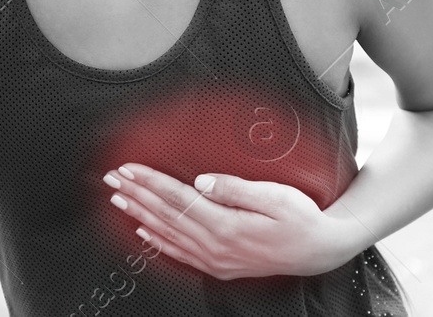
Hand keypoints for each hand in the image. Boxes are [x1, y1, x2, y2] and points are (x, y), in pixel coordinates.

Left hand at [103, 163, 360, 278]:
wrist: (320, 251)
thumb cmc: (302, 219)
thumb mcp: (276, 197)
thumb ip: (236, 189)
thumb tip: (201, 181)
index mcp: (227, 225)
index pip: (178, 198)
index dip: (151, 181)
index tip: (129, 167)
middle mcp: (216, 245)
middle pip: (166, 215)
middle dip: (137, 193)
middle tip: (112, 177)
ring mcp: (216, 259)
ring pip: (168, 233)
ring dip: (140, 213)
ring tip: (119, 198)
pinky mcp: (219, 265)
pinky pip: (180, 253)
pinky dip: (158, 240)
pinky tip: (143, 229)